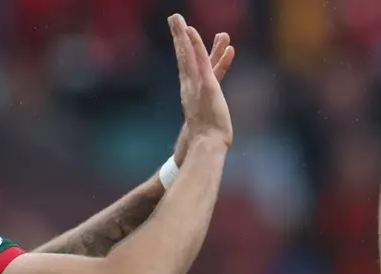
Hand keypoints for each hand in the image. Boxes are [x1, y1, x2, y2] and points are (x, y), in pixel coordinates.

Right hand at [170, 14, 232, 148]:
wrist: (204, 150)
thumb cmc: (203, 144)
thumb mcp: (204, 130)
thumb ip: (202, 127)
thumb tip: (198, 139)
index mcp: (192, 95)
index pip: (190, 68)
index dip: (188, 52)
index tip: (186, 38)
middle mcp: (191, 87)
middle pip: (184, 57)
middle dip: (179, 37)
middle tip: (174, 18)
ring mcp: (196, 86)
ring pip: (188, 55)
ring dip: (183, 35)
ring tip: (177, 18)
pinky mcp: (206, 86)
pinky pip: (200, 61)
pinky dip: (196, 46)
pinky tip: (191, 32)